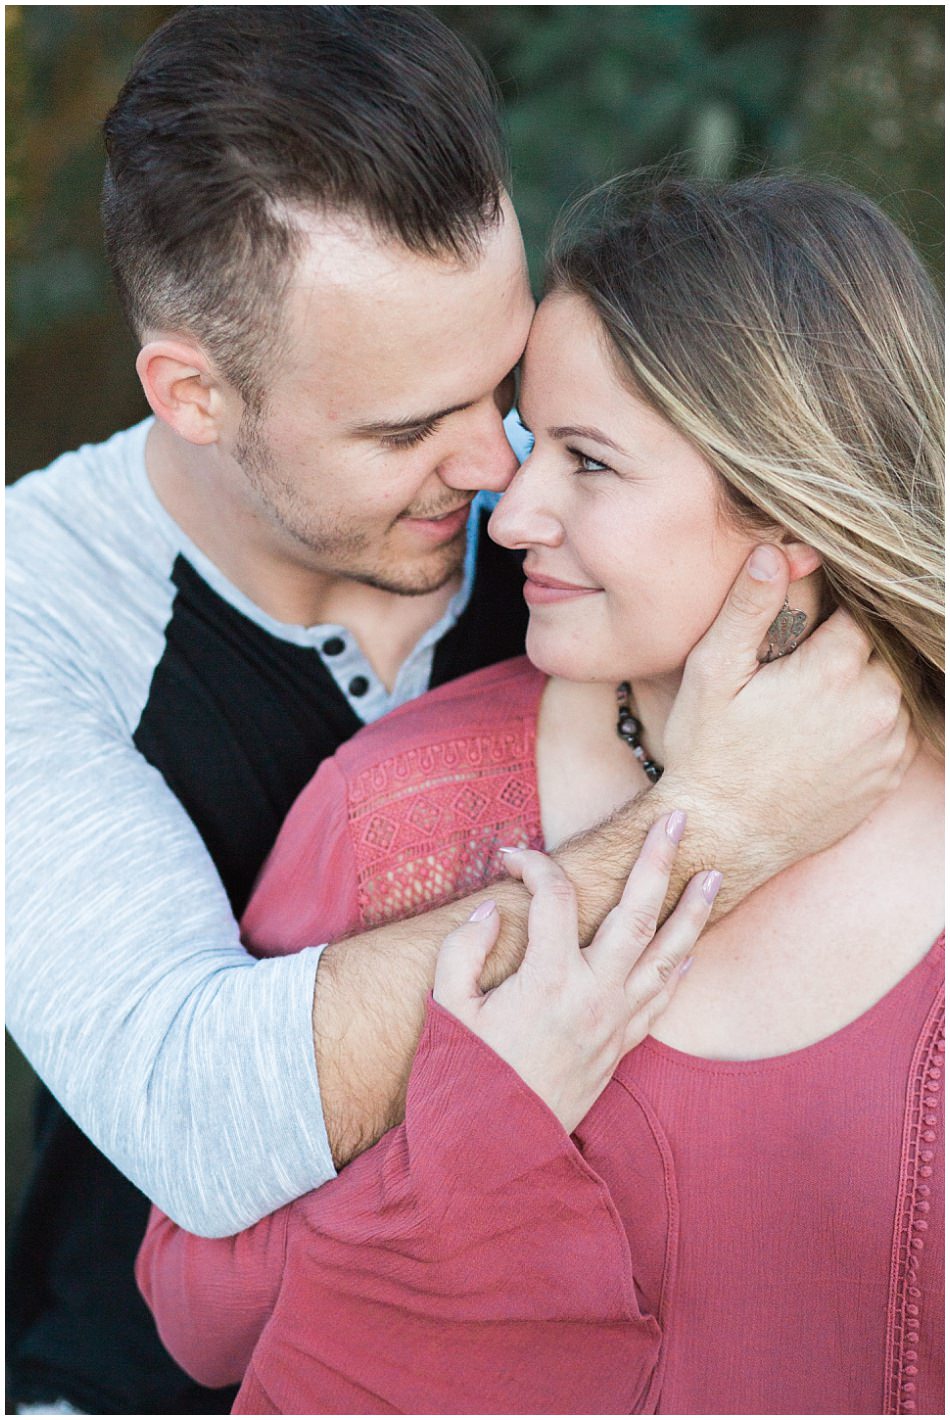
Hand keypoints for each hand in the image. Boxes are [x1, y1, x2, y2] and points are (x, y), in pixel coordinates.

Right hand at [433, 814, 718, 1133]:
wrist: (492, 1153)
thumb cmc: (463, 1079)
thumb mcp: (447, 1010)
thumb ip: (462, 952)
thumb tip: (490, 912)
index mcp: (547, 980)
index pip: (555, 899)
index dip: (534, 866)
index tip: (512, 856)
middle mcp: (592, 996)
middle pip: (636, 913)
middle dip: (659, 861)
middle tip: (678, 819)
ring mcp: (614, 1023)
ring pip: (667, 956)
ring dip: (693, 912)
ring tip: (716, 874)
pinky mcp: (621, 1048)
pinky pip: (663, 1000)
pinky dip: (681, 969)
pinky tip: (693, 948)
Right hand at [662, 545, 912, 880]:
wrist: (724, 837)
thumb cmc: (710, 754)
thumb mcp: (713, 673)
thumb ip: (748, 608)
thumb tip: (775, 553)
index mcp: (835, 667)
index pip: (858, 610)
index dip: (830, 612)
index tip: (803, 627)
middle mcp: (875, 703)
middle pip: (878, 649)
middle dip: (844, 649)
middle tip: (797, 670)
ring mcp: (887, 744)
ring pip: (889, 688)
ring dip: (859, 686)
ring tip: (808, 704)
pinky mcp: (889, 776)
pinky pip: (893, 730)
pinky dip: (867, 723)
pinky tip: (823, 734)